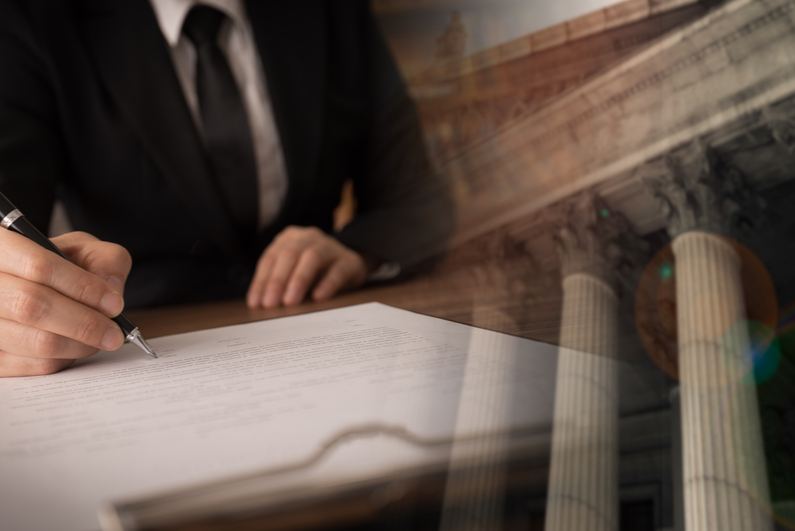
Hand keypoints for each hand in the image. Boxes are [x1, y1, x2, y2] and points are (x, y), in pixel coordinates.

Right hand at [0, 231, 131, 376]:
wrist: (37, 284)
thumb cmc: (60, 265)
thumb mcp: (85, 250)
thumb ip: (106, 261)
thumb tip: (112, 290)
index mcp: (2, 247)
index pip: (39, 265)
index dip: (82, 287)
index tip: (114, 304)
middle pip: (32, 306)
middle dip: (84, 323)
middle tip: (114, 333)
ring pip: (35, 341)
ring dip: (78, 344)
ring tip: (99, 338)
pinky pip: (33, 366)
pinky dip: (63, 359)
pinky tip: (74, 346)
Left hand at [247, 226, 366, 308]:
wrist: (349, 266)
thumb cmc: (315, 272)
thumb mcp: (293, 273)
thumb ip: (278, 284)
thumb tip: (260, 304)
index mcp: (289, 238)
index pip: (270, 258)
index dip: (262, 281)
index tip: (256, 303)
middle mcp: (309, 237)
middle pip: (289, 254)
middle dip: (277, 281)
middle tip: (271, 304)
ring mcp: (331, 246)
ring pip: (312, 257)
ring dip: (298, 280)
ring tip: (290, 301)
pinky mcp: (349, 260)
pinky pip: (337, 270)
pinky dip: (327, 284)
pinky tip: (318, 297)